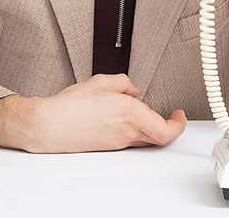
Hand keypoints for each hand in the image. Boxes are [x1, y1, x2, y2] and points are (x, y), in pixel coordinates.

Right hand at [22, 73, 186, 152]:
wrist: (49, 125)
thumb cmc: (70, 106)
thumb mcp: (101, 82)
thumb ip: (124, 83)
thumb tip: (133, 90)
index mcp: (131, 114)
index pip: (167, 130)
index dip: (178, 124)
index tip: (179, 114)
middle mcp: (127, 132)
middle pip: (159, 137)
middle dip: (167, 125)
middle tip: (170, 116)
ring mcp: (118, 142)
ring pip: (145, 138)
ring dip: (149, 126)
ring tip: (141, 111)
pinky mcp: (108, 146)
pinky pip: (129, 139)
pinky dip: (133, 129)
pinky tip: (121, 117)